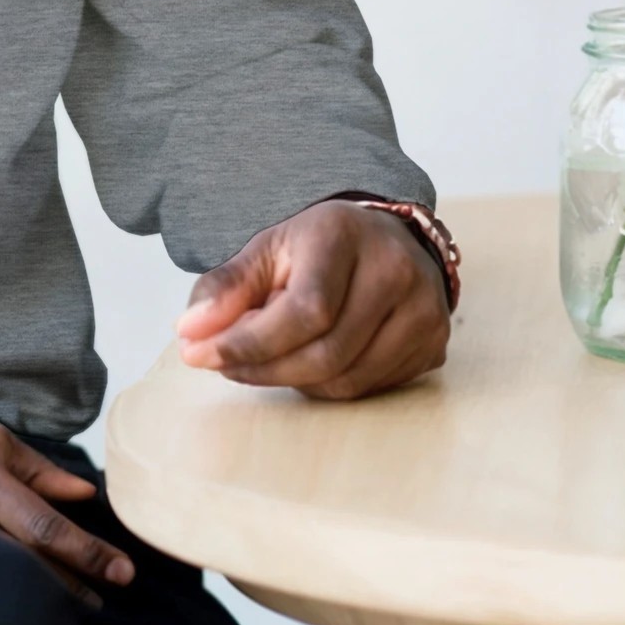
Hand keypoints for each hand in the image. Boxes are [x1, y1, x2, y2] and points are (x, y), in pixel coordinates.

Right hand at [0, 354, 133, 597]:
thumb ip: (25, 463)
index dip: (86, 550)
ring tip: (64, 622)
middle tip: (101, 611)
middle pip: (27, 549)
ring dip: (33, 598)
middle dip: (70, 584)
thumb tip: (84, 491)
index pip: (44, 515)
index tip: (121, 575)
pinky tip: (2, 615)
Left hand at [175, 198, 450, 398]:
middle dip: (262, 368)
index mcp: (345, 236)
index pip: (304, 310)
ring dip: (292, 380)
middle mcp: (396, 271)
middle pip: (325, 353)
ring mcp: (424, 311)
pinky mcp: (434, 344)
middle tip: (221, 363)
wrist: (385, 239)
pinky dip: (327, 385)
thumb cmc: (316, 247)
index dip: (250, 342)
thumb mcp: (266, 251)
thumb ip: (226, 288)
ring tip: (264, 357)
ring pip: (347, 380)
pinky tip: (305, 360)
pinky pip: (370, 388)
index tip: (198, 355)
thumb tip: (190, 333)